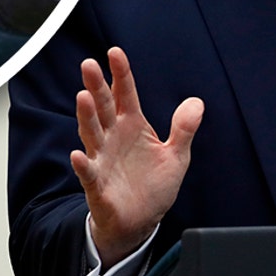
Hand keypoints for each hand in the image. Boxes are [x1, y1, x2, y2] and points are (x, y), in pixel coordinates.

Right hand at [71, 47, 203, 270]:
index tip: (115, 53)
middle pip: (104, 107)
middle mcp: (113, 137)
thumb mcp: (177, 156)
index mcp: (132, 125)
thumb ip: (184, 129)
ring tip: (83, 97)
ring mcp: (103, 159)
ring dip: (87, 116)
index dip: (120, 74)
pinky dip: (83, 165)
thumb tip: (197, 102)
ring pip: (92, 133)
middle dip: (96, 86)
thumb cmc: (153, 185)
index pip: (125, 94)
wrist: (140, 222)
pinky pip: (89, 174)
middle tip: (89, 65)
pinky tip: (78, 155)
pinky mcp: (97, 185)